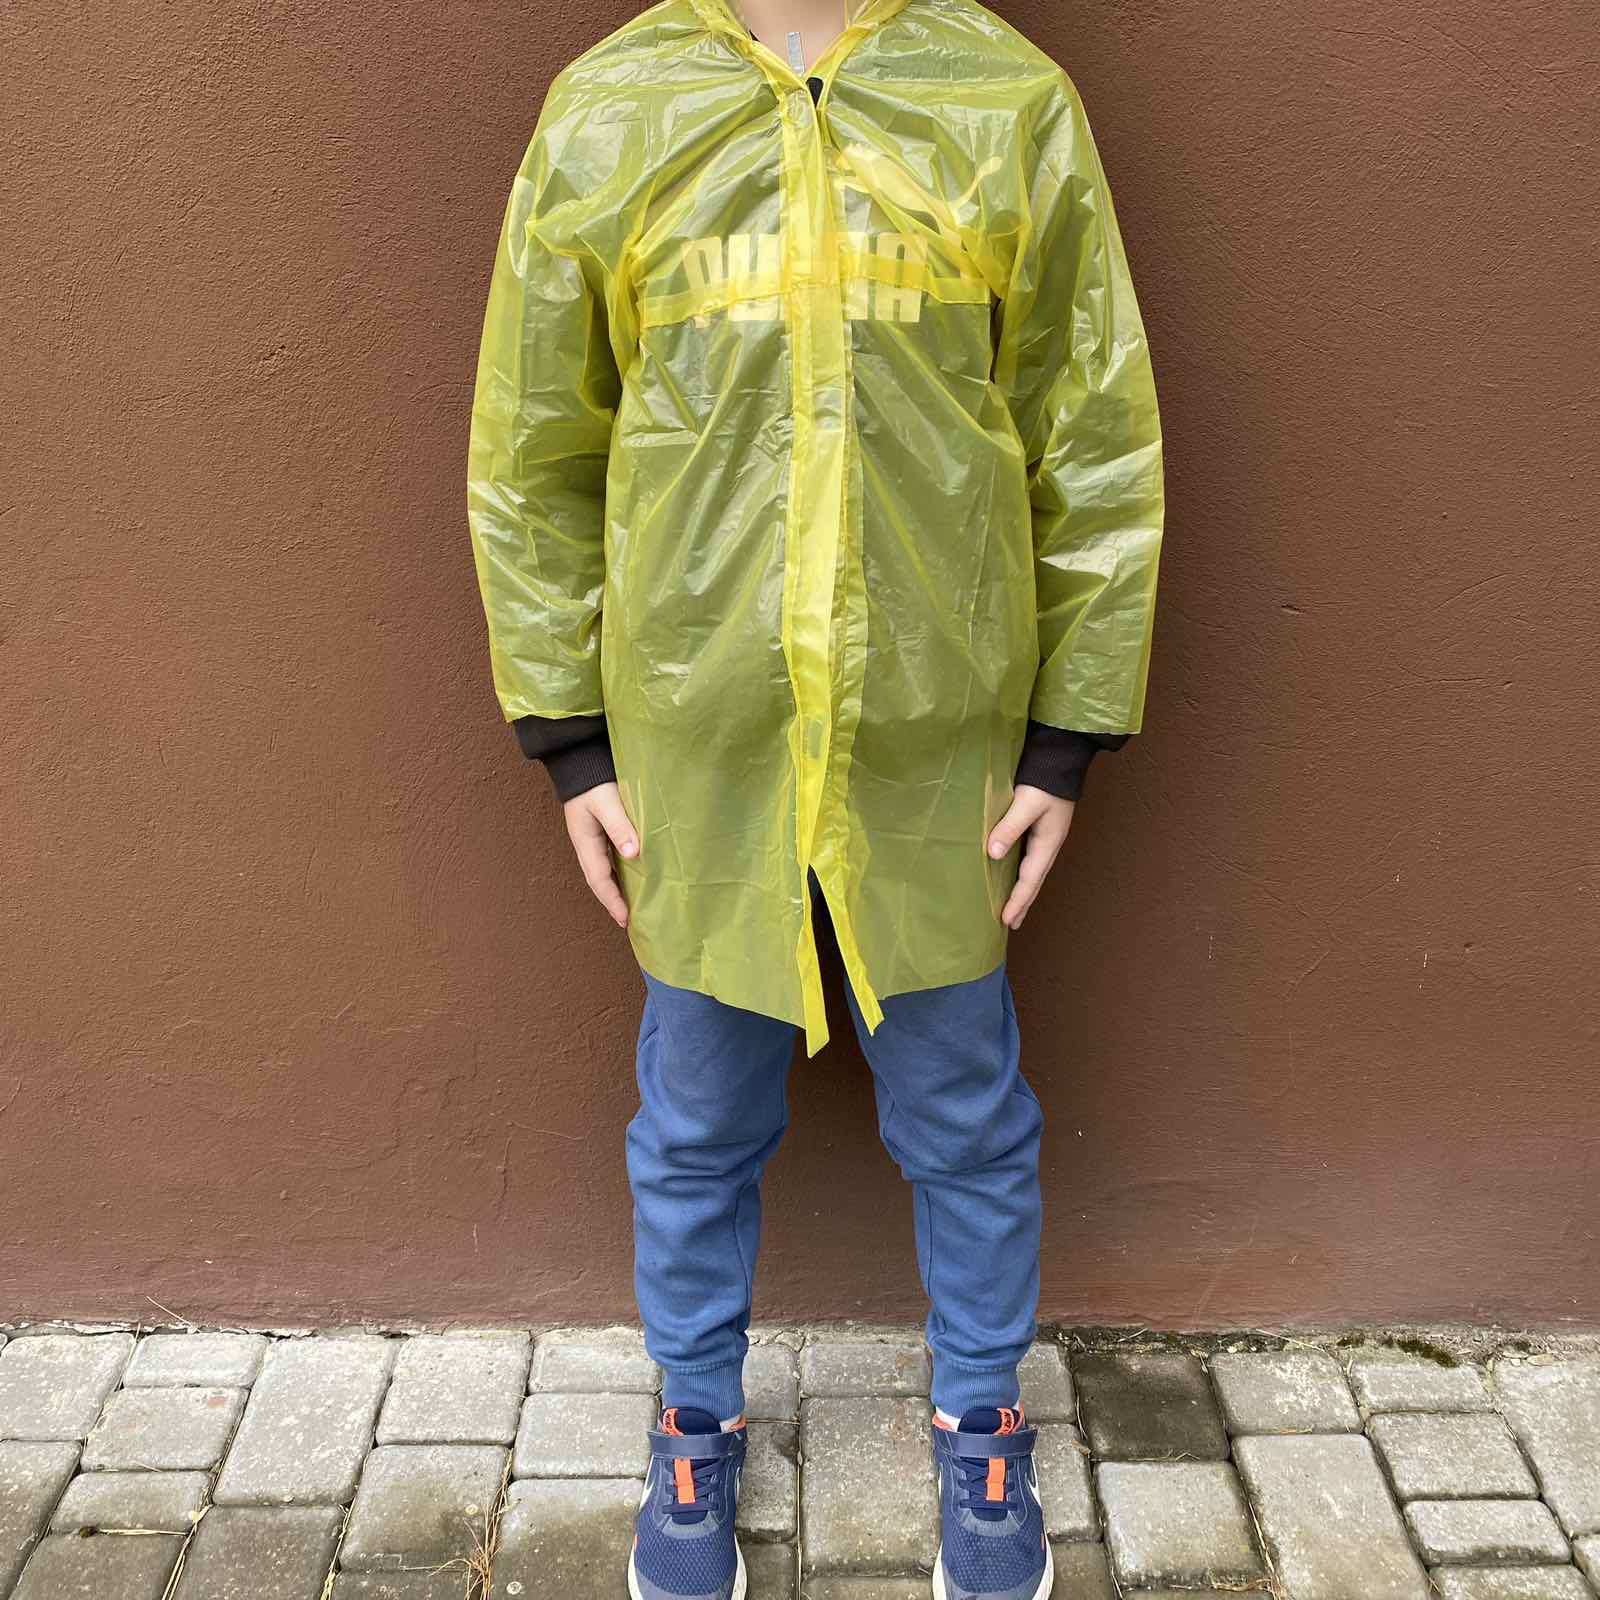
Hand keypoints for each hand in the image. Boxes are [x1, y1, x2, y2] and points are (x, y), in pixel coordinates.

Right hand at [563, 782, 638, 928]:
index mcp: (585, 842)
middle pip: (599, 880)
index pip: (599, 879)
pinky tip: (632, 877)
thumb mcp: (607, 802)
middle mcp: (587, 844)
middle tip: (628, 921)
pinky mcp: (600, 831)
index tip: (625, 918)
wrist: (581, 761)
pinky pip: (610, 859)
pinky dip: (620, 873)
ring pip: (604, 871)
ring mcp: (592, 838)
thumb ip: (619, 826)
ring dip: (616, 889)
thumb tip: (633, 854)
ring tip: (631, 905)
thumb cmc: (594, 781)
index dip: (612, 900)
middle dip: (612, 901)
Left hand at [986, 783, 1075, 929]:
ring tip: (1011, 909)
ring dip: (1022, 892)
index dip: (1017, 901)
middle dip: (1022, 904)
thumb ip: (1010, 827)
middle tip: (1010, 924)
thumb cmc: (1044, 781)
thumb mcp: (1026, 803)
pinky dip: (1021, 875)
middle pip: (1033, 882)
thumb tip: (992, 854)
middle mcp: (1048, 845)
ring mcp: (1045, 839)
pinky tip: (1011, 877)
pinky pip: (1028, 860)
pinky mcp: (1039, 830)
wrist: (1060, 760)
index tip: (1005, 920)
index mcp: (1047, 843)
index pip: (1030, 880)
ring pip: (1031, 872)